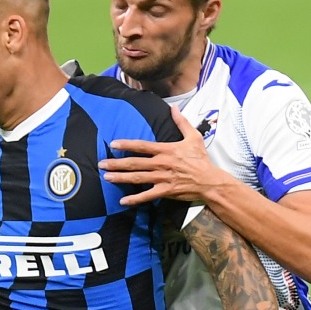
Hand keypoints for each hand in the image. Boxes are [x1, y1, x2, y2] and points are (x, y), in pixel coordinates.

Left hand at [98, 105, 217, 206]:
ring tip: (107, 177)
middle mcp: (161, 164)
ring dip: (121, 178)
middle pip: (134, 163)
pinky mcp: (165, 191)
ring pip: (137, 178)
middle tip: (101, 164)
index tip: (113, 144)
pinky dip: (135, 199)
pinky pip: (147, 196)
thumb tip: (173, 108)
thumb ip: (181, 122)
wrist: (209, 180)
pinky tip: (123, 201)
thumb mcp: (193, 137)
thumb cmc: (201, 159)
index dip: (126, 144)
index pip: (142, 146)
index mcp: (165, 150)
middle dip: (116, 163)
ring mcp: (162, 178)